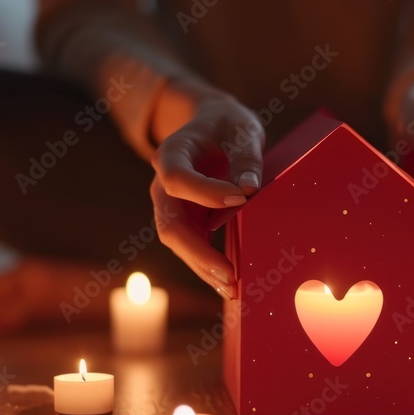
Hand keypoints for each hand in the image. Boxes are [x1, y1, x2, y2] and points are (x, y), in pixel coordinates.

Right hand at [149, 87, 264, 297]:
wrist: (214, 126)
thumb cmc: (228, 125)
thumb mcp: (241, 128)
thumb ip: (246, 156)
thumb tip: (250, 190)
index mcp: (171, 153)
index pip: (177, 178)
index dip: (205, 192)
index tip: (241, 197)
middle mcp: (163, 183)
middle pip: (170, 224)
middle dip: (198, 252)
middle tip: (230, 275)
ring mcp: (172, 205)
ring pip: (178, 242)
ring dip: (202, 267)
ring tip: (232, 289)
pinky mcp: (186, 220)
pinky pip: (191, 246)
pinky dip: (207, 266)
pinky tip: (228, 285)